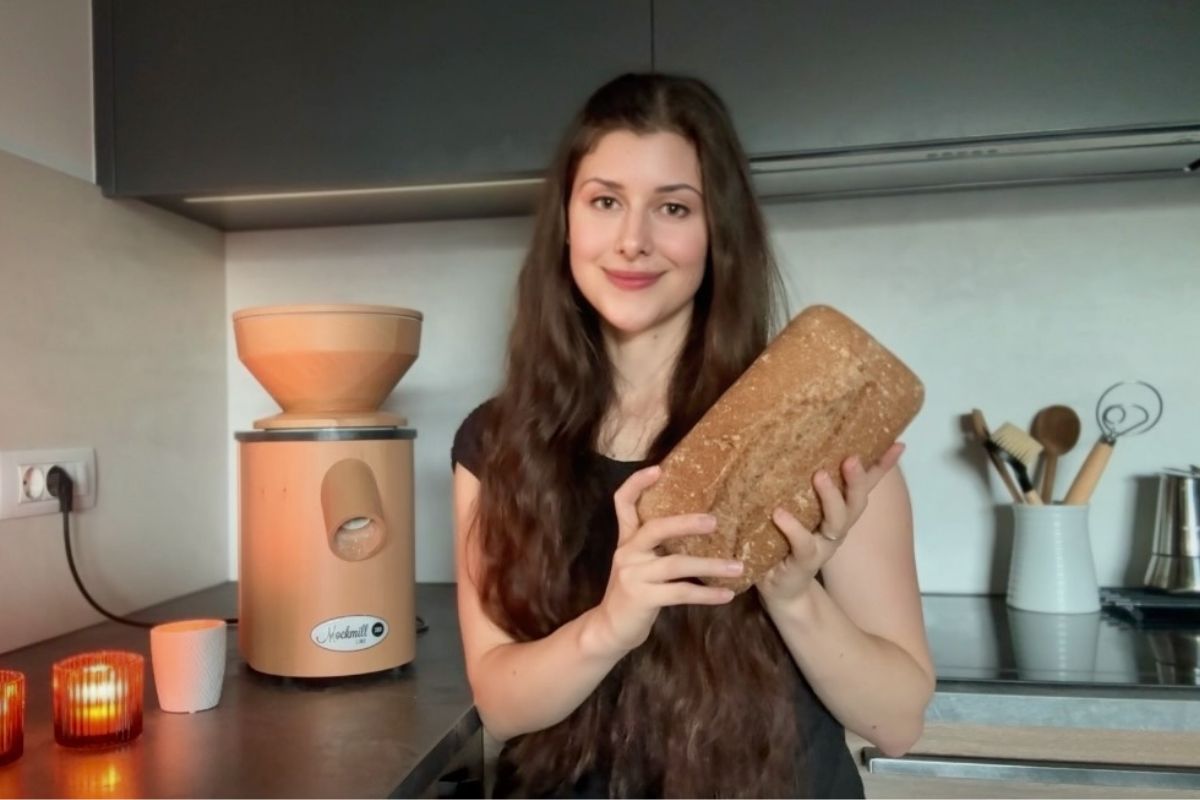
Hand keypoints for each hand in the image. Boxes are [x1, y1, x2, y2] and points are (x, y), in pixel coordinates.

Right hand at [589, 465, 743, 654]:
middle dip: (686, 523)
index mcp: (627, 541)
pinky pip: (681, 593)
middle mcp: (627, 553)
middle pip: (656, 529)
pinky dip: (706, 594)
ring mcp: (633, 575)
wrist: (609, 629)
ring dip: (710, 565)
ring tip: (738, 566)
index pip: (623, 503)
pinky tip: (726, 594)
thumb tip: (696, 526)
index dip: (637, 483)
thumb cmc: (632, 593)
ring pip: (676, 564)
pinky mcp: (642, 598)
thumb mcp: (637, 564)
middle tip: (715, 521)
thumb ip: (655, 546)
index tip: (658, 468)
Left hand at [757, 443, 904, 604]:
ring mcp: (822, 546)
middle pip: (856, 503)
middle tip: (850, 459)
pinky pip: (803, 544)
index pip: (866, 486)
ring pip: (836, 522)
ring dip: (831, 498)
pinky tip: (780, 513)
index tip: (898, 444)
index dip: (883, 467)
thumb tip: (807, 452)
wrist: (783, 588)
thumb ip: (808, 488)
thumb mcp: (800, 509)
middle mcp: (836, 529)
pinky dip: (793, 528)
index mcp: (840, 513)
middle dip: (857, 480)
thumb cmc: (790, 540)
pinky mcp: (802, 562)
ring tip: (819, 475)